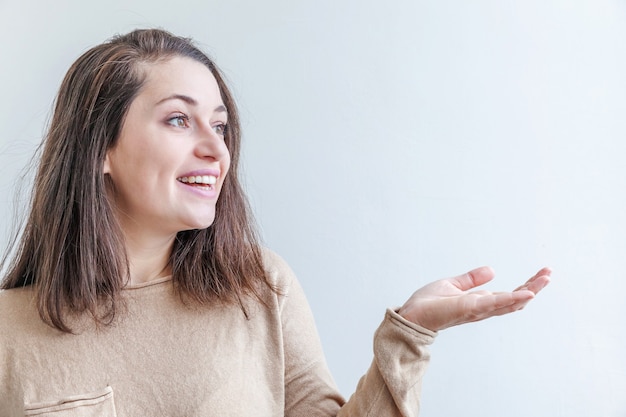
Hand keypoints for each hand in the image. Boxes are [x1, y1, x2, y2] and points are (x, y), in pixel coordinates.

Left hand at [397, 267, 550, 331]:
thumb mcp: (452, 285)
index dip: (526, 285)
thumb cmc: (428, 303)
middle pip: (515, 299)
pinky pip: (496, 303)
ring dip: (530, 290)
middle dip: (534, 287)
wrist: (411, 314)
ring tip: (546, 278)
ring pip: (511, 301)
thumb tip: (492, 270)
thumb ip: (472, 280)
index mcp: (480, 302)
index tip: (542, 273)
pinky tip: (528, 293)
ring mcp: (479, 309)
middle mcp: (483, 308)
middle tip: (549, 273)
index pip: (509, 294)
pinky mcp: (470, 308)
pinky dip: (512, 298)